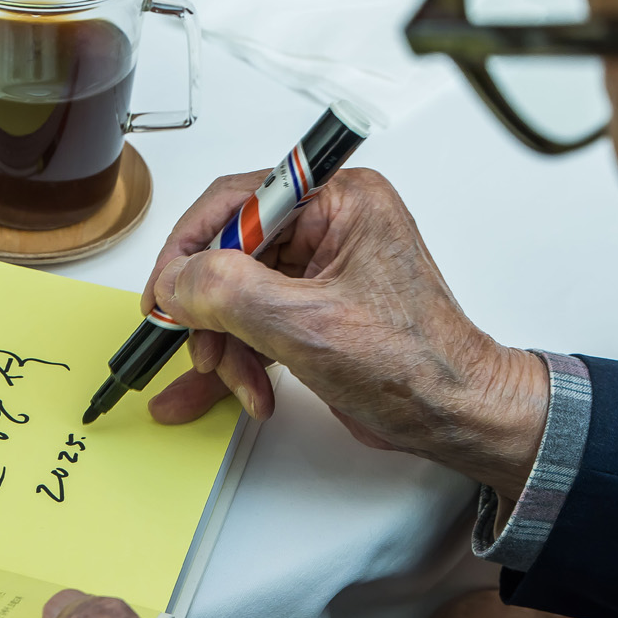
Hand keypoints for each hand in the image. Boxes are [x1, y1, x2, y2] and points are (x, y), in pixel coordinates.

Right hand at [140, 167, 548, 499]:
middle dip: (212, 313)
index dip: (190, 247)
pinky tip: (240, 392)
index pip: (237, 200)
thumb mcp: (305, 324)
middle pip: (231, 254)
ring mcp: (323, 270)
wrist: (453, 417)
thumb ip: (228, 292)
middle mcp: (331, 225)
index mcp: (341, 200)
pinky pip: (257, 324)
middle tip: (200, 350)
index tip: (164, 292)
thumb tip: (174, 280)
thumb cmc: (415, 365)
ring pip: (238, 296)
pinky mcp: (317, 310)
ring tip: (238, 384)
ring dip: (228, 346)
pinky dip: (244, 359)